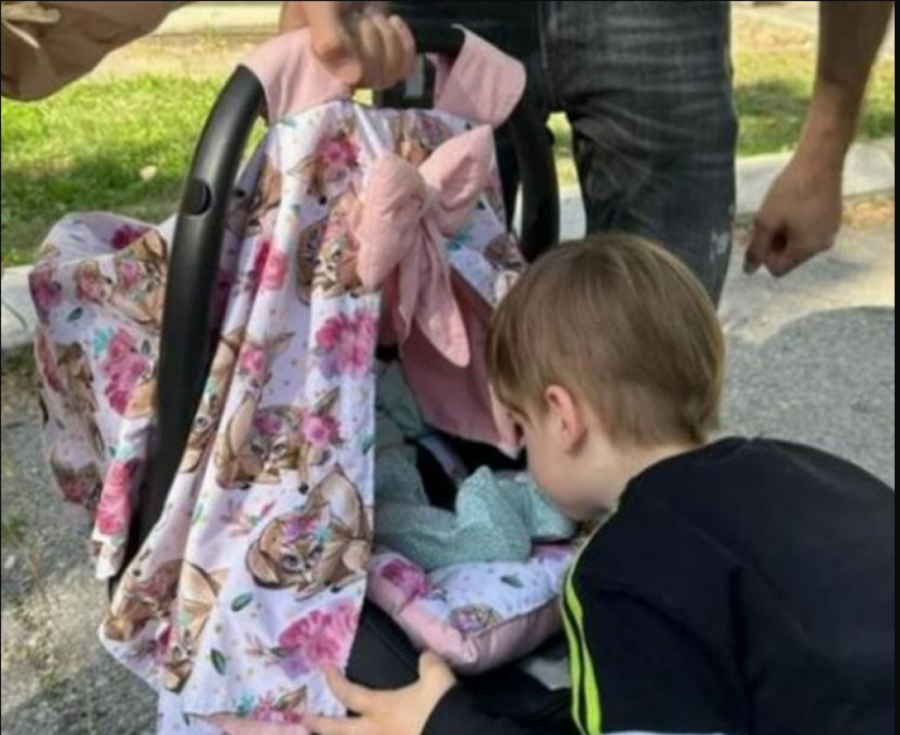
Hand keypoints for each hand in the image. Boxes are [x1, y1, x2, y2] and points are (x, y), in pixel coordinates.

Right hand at [280, 2, 415, 88]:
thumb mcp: (319, 2)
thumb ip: (327, 37)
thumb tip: (353, 78)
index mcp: (303, 58)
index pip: (327, 90)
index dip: (345, 70)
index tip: (348, 38)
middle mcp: (330, 68)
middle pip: (364, 81)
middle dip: (370, 44)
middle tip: (360, 18)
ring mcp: (358, 64)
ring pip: (386, 76)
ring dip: (387, 41)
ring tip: (373, 16)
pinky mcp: (383, 57)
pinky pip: (402, 69)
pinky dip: (404, 45)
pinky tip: (394, 23)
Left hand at [306, 653, 456, 734]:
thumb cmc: (439, 707)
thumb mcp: (436, 676)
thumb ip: (428, 663)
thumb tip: (425, 656)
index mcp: (381, 708)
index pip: (349, 693)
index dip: (334, 681)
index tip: (324, 669)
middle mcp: (376, 732)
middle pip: (339, 730)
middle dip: (319, 725)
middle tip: (303, 720)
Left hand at [745, 152, 843, 277]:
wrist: (820, 160)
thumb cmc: (791, 190)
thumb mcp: (765, 220)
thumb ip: (756, 248)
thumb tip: (749, 271)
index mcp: (808, 249)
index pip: (778, 269)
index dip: (764, 255)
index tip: (761, 233)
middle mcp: (824, 245)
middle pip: (788, 257)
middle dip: (774, 242)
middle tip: (769, 218)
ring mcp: (830, 231)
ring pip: (798, 243)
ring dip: (784, 232)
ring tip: (782, 209)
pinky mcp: (833, 218)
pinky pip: (809, 230)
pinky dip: (797, 223)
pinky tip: (794, 203)